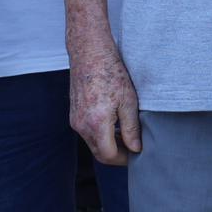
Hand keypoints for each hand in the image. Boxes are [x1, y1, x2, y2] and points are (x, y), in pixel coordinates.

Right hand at [68, 33, 140, 165]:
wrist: (89, 52)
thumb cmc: (110, 72)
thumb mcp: (128, 100)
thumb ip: (132, 128)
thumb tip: (136, 149)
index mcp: (96, 124)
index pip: (109, 156)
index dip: (125, 159)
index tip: (137, 154)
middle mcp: (82, 125)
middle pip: (100, 154)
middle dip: (118, 154)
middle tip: (134, 148)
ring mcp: (75, 120)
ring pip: (93, 144)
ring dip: (109, 144)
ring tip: (127, 135)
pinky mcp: (74, 114)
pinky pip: (88, 132)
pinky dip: (101, 134)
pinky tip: (114, 123)